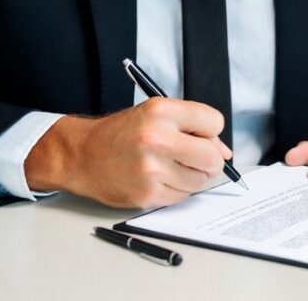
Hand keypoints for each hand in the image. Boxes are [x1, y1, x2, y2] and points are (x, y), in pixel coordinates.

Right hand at [25, 98, 231, 208]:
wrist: (82, 155)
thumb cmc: (122, 133)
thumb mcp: (155, 115)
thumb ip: (192, 127)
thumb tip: (225, 152)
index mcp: (161, 111)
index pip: (215, 123)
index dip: (211, 131)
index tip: (201, 135)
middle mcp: (156, 138)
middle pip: (212, 157)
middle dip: (210, 160)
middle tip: (197, 158)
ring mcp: (151, 169)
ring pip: (200, 181)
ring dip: (193, 176)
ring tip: (171, 167)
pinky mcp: (147, 194)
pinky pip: (182, 196)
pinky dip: (177, 190)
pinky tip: (160, 179)